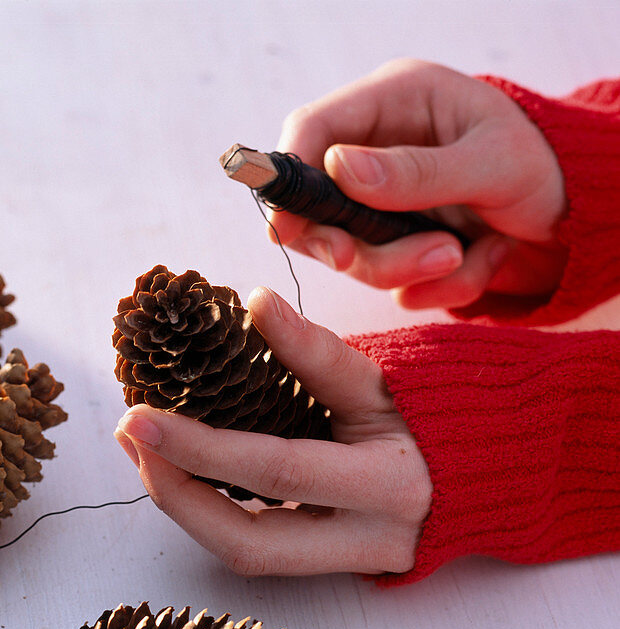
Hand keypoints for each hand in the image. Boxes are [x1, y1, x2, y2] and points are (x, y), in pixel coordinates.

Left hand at [113, 287, 431, 575]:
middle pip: (246, 542)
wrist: (498, 477)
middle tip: (130, 436)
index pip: (274, 471)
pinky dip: (211, 510)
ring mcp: (349, 564)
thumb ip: (318, 351)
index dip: (199, 448)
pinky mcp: (332, 567)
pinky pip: (258, 547)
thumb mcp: (387, 380)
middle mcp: (368, 540)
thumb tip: (255, 302)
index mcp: (389, 486)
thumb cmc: (442, 419)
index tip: (139, 415)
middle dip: (174, 493)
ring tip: (145, 448)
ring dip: (184, 504)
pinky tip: (181, 469)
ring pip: (246, 555)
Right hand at [270, 58, 567, 311]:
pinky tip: (477, 259)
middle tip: (381, 259)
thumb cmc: (547, 167)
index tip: (285, 227)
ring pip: (351, 253)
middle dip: (352, 244)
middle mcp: (376, 153)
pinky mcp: (397, 245)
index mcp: (393, 103)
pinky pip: (391, 282)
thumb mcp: (491, 163)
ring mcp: (383, 203)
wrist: (582, 215)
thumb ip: (414, 172)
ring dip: (405, 268)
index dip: (287, 177)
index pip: (310, 130)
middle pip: (318, 207)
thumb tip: (337, 170)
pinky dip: (435, 284)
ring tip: (463, 254)